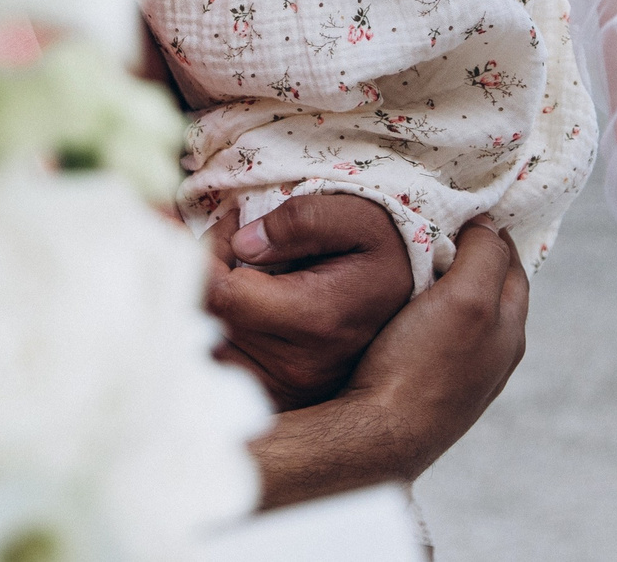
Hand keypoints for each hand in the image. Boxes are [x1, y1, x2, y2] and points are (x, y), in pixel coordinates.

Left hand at [204, 193, 415, 409]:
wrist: (417, 315)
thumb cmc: (381, 254)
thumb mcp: (359, 217)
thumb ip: (301, 220)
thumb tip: (242, 244)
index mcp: (316, 317)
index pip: (224, 294)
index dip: (208, 255)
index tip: (224, 230)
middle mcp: (297, 365)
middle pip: (208, 320)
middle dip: (199, 274)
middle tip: (216, 242)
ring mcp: (285, 388)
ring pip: (206, 345)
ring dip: (202, 303)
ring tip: (225, 269)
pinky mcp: (276, 398)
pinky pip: (218, 367)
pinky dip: (211, 330)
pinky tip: (228, 302)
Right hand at [248, 222, 530, 509]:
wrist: (378, 438)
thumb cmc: (422, 366)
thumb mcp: (466, 297)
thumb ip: (484, 256)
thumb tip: (488, 224)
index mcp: (510, 330)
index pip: (511, 263)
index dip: (491, 231)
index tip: (463, 207)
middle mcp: (494, 355)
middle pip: (488, 289)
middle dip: (469, 256)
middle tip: (435, 228)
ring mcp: (462, 375)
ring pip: (460, 314)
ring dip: (443, 286)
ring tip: (412, 262)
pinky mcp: (428, 389)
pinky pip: (433, 337)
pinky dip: (423, 314)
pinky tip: (399, 310)